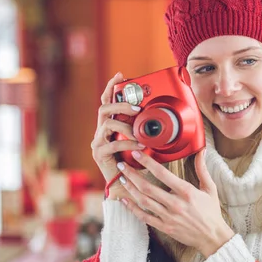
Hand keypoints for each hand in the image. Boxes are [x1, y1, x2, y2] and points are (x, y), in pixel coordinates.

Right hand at [91, 72, 144, 196]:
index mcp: (110, 125)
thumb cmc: (137, 163)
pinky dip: (128, 142)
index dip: (112, 87)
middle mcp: (101, 131)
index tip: (121, 75)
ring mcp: (98, 142)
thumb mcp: (144, 141)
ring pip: (107, 123)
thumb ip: (147, 129)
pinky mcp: (99, 154)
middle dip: (121, 104)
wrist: (128, 185)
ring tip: (140, 134)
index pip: (108, 101)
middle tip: (137, 108)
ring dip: (126, 125)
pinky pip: (112, 143)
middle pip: (104, 108)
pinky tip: (140, 145)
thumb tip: (163, 117)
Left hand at [117, 149, 234, 257]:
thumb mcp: (210, 189)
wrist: (212, 237)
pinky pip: (144, 217)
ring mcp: (168, 217)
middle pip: (148, 187)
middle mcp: (175, 204)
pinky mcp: (164, 227)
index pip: (163, 174)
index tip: (138, 154)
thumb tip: (201, 152)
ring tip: (122, 178)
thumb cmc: (211, 212)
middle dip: (132, 175)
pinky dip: (133, 208)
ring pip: (144, 201)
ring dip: (130, 189)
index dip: (148, 163)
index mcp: (186, 192)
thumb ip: (202, 170)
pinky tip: (125, 200)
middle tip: (122, 165)